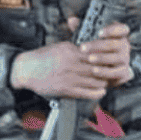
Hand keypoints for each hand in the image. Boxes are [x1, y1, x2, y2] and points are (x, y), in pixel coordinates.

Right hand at [10, 19, 132, 98]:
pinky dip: (96, 92)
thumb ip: (75, 48)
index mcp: (70, 50)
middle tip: (115, 72)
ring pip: (94, 80)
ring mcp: (69, 77)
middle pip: (97, 67)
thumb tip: (90, 50)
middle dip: (107, 70)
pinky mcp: (65, 89)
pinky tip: (100, 90)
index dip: (105, 58)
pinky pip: (86, 92)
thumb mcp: (59, 47)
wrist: (25, 69)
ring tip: (108, 81)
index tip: (111, 59)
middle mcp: (71, 63)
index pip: (95, 54)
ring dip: (104, 82)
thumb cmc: (42, 58)